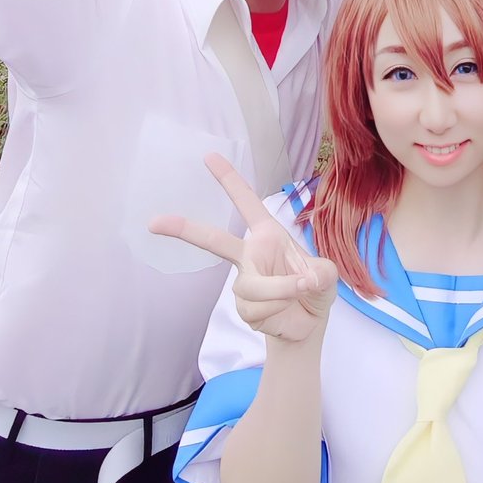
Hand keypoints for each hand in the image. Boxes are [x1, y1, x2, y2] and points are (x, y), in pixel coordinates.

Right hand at [150, 154, 337, 343]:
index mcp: (268, 234)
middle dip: (184, 229)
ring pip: (252, 285)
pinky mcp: (243, 306)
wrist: (308, 325)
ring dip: (280, 290)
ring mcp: (244, 280)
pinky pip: (257, 306)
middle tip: (155, 221)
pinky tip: (284, 311)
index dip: (229, 179)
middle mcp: (251, 254)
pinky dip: (278, 308)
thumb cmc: (315, 289)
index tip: (209, 157)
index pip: (246, 202)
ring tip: (301, 290)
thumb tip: (305, 280)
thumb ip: (321, 273)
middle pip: (214, 240)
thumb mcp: (327, 275)